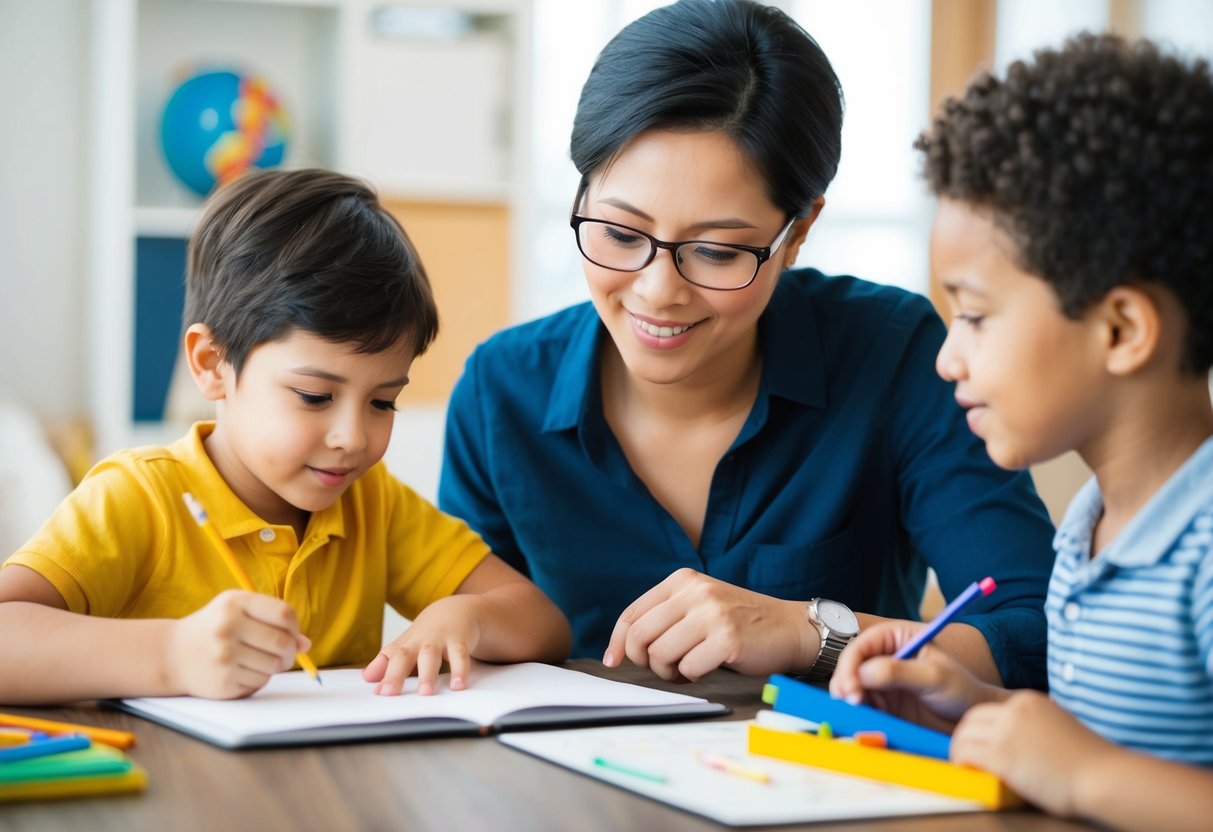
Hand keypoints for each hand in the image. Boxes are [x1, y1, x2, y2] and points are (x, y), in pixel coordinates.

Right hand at [168, 589, 308, 698]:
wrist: (173, 654)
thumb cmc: (215, 627)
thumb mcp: (239, 611)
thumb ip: (273, 621)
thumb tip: (305, 644)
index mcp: (235, 603)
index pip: (284, 613)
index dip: (295, 625)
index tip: (292, 632)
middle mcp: (228, 628)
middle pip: (282, 642)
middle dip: (290, 651)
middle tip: (286, 653)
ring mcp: (224, 656)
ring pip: (273, 666)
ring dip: (275, 666)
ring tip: (260, 660)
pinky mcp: (223, 681)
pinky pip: (260, 682)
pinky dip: (259, 678)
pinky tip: (242, 670)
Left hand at [363, 596, 480, 695]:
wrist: (456, 610)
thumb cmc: (428, 634)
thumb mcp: (407, 645)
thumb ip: (387, 662)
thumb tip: (367, 677)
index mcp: (405, 645)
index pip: (389, 659)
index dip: (382, 675)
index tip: (378, 693)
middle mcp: (419, 642)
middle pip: (405, 656)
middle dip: (396, 674)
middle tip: (389, 693)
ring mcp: (439, 640)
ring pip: (431, 656)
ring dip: (427, 674)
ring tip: (425, 692)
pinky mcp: (460, 642)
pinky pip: (460, 656)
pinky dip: (460, 671)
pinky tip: (458, 686)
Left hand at [602, 568, 813, 681]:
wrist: (789, 627)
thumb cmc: (739, 622)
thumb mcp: (699, 604)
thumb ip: (665, 616)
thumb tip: (621, 647)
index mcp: (683, 580)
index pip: (633, 613)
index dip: (617, 641)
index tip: (613, 660)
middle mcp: (696, 592)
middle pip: (640, 636)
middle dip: (644, 661)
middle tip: (662, 668)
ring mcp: (713, 614)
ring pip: (661, 655)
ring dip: (669, 672)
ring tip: (686, 669)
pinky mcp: (728, 639)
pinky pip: (688, 669)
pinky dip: (691, 677)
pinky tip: (704, 670)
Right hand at [830, 621, 1000, 732]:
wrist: (971, 720)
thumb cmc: (961, 690)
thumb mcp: (934, 677)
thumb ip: (899, 672)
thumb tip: (864, 673)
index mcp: (898, 637)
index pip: (863, 644)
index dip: (851, 663)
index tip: (851, 685)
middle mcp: (886, 655)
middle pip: (852, 664)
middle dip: (846, 681)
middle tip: (850, 700)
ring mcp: (883, 679)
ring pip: (853, 685)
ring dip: (850, 697)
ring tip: (857, 709)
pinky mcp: (883, 701)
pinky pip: (862, 703)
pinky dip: (859, 710)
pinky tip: (866, 716)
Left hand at [951, 690, 1115, 816]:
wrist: (1105, 777)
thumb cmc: (1091, 762)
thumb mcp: (1059, 728)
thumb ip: (1036, 728)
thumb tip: (1018, 742)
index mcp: (1029, 702)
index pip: (989, 710)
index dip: (980, 729)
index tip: (979, 743)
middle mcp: (1015, 710)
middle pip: (971, 719)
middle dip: (965, 737)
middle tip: (966, 756)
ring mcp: (1007, 731)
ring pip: (964, 735)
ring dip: (960, 751)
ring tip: (965, 766)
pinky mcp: (1002, 754)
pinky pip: (967, 754)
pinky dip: (962, 762)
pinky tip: (967, 772)